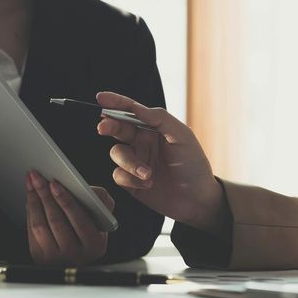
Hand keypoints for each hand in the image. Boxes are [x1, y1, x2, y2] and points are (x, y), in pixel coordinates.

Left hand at [25, 171, 113, 265]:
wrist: (76, 254)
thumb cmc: (89, 229)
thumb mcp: (101, 217)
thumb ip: (100, 201)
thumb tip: (85, 188)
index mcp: (94, 244)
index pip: (79, 220)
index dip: (65, 200)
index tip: (54, 183)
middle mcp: (75, 255)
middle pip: (56, 221)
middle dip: (45, 195)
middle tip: (37, 177)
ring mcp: (56, 258)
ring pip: (40, 226)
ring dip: (34, 200)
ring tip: (31, 182)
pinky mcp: (40, 257)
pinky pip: (31, 231)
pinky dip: (29, 210)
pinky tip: (30, 196)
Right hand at [95, 91, 229, 237]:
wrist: (197, 200)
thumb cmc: (194, 165)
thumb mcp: (182, 136)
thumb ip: (159, 118)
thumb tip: (136, 107)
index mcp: (154, 128)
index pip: (131, 111)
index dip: (115, 103)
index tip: (101, 98)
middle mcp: (142, 142)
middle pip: (117, 129)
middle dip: (109, 126)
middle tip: (103, 128)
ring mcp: (135, 161)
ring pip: (116, 154)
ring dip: (130, 163)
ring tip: (148, 174)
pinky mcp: (130, 181)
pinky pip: (118, 175)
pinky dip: (131, 179)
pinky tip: (148, 184)